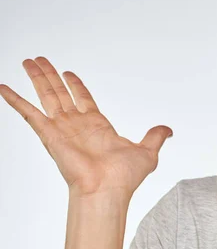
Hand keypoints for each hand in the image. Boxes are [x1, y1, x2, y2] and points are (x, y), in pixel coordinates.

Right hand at [0, 57, 172, 197]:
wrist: (108, 189)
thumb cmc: (124, 177)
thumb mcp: (147, 152)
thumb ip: (155, 137)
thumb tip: (168, 131)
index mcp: (97, 126)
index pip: (83, 99)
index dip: (76, 85)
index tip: (68, 73)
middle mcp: (76, 125)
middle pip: (60, 93)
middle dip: (50, 76)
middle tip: (40, 60)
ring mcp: (61, 128)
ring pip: (46, 96)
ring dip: (36, 78)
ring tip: (28, 61)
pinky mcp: (48, 134)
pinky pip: (28, 112)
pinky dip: (15, 99)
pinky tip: (3, 87)